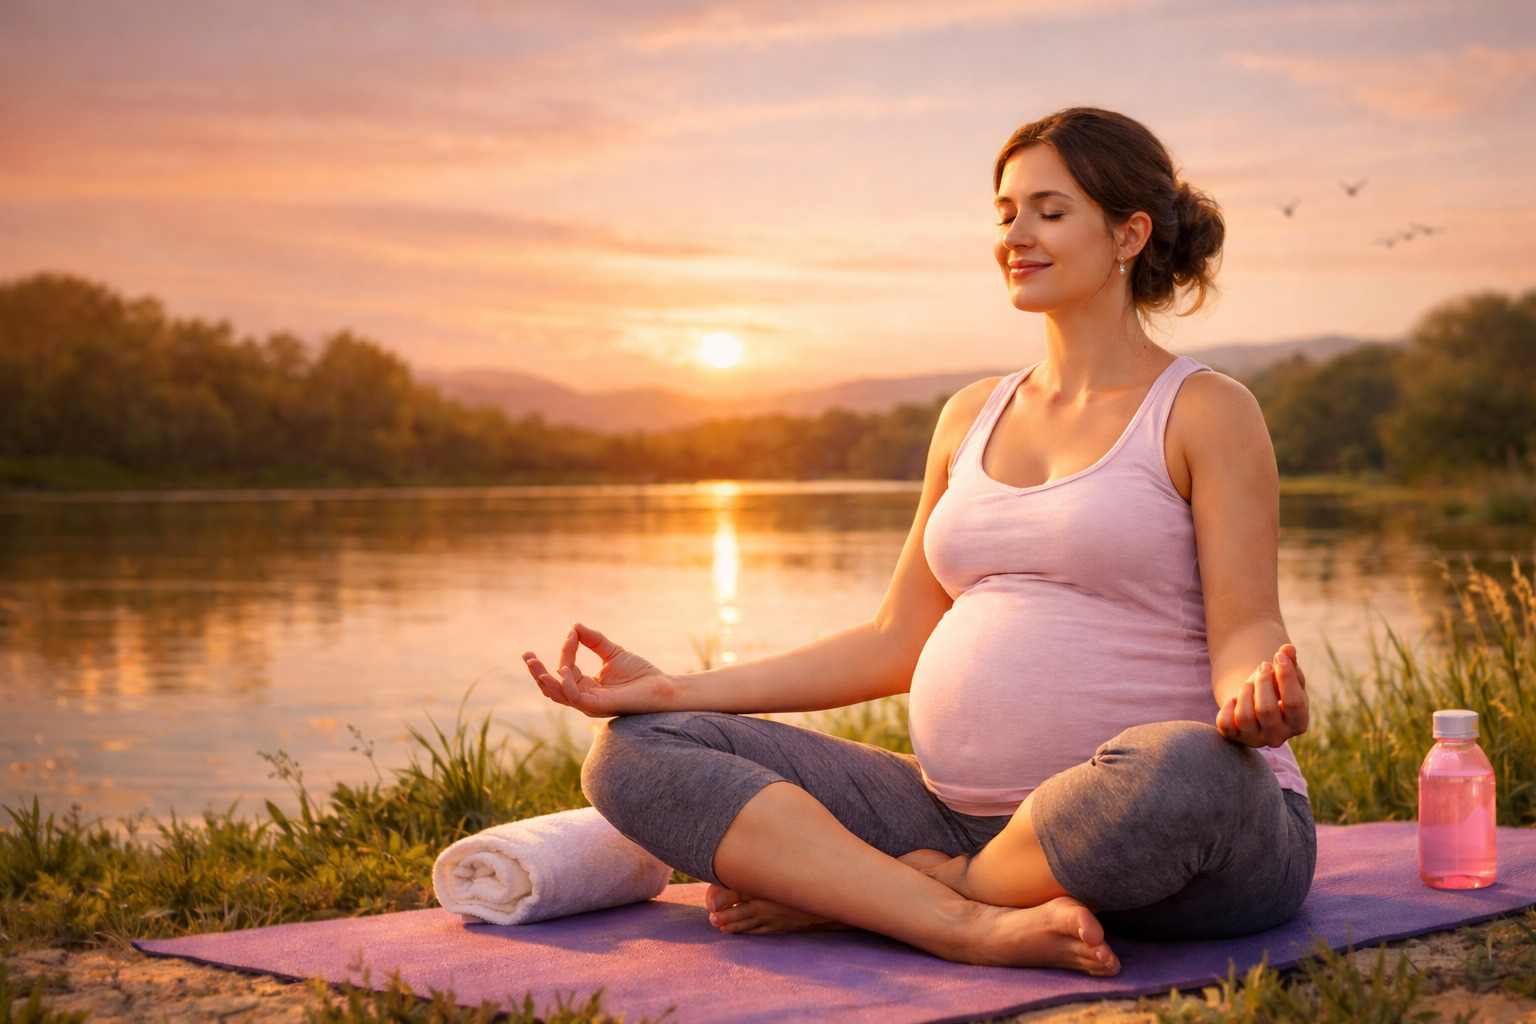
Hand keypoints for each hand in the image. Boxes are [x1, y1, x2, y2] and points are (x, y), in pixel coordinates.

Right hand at [522, 622, 675, 717]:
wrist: (663, 686)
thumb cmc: (640, 674)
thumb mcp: (613, 652)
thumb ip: (594, 640)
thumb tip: (574, 626)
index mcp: (586, 687)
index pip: (566, 669)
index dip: (566, 650)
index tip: (571, 633)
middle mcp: (585, 698)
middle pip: (552, 689)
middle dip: (536, 673)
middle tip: (526, 655)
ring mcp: (591, 704)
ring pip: (558, 695)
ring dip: (543, 679)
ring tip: (533, 662)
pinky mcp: (600, 706)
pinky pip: (576, 697)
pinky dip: (566, 684)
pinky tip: (563, 670)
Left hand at [1216, 644, 1307, 747]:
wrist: (1256, 705)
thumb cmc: (1277, 689)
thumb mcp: (1287, 676)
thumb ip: (1290, 663)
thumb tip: (1288, 648)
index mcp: (1298, 723)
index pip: (1294, 702)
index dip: (1286, 675)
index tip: (1278, 655)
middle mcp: (1278, 737)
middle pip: (1267, 710)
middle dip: (1263, 681)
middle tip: (1262, 666)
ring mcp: (1255, 740)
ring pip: (1245, 717)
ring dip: (1245, 691)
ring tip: (1249, 682)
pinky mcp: (1235, 738)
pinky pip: (1225, 725)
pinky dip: (1226, 708)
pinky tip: (1232, 700)